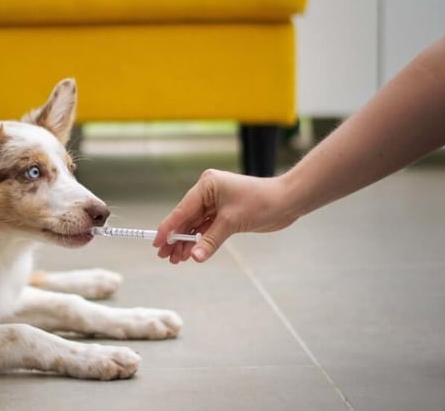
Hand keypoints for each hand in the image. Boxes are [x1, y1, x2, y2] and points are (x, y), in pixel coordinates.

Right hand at [153, 169, 297, 263]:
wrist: (287, 201)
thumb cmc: (261, 202)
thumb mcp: (232, 222)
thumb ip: (211, 240)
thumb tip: (195, 257)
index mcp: (207, 185)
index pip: (182, 209)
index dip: (168, 228)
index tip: (157, 243)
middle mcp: (208, 192)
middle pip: (186, 218)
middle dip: (176, 238)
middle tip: (165, 256)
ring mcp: (216, 203)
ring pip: (196, 225)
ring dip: (187, 242)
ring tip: (177, 260)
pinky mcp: (225, 213)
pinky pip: (207, 228)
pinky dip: (200, 240)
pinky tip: (192, 253)